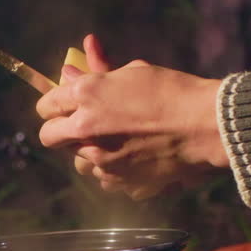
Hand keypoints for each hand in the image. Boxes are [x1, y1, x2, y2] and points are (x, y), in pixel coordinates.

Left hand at [37, 34, 228, 200]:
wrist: (203, 126)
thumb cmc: (172, 91)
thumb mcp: (133, 72)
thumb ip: (97, 72)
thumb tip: (69, 70)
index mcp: (86, 95)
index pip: (46, 104)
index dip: (52, 105)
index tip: (61, 106)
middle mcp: (85, 129)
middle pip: (49, 137)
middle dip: (59, 131)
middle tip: (79, 126)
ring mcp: (100, 159)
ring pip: (76, 160)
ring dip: (87, 152)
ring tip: (111, 143)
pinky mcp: (118, 181)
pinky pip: (103, 178)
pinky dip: (111, 170)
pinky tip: (129, 158)